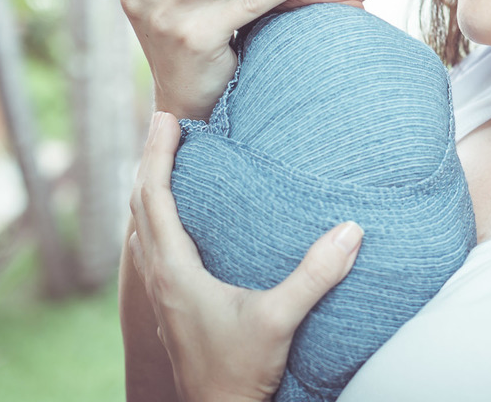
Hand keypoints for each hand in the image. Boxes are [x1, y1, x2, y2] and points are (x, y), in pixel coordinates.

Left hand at [129, 112, 363, 401]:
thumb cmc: (238, 372)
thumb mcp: (280, 320)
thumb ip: (315, 274)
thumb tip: (351, 230)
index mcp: (174, 272)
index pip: (154, 199)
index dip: (157, 155)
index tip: (165, 118)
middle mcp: (159, 278)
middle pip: (139, 206)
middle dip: (149, 161)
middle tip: (164, 124)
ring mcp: (160, 295)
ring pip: (141, 228)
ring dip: (149, 189)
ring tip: (166, 161)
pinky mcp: (170, 307)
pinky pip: (151, 247)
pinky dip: (156, 217)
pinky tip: (176, 220)